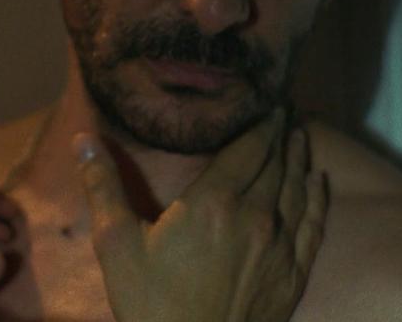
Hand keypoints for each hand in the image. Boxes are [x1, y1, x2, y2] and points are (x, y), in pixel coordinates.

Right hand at [74, 110, 327, 321]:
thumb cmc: (150, 303)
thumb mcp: (115, 243)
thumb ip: (103, 186)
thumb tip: (82, 138)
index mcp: (213, 202)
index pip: (248, 148)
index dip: (261, 122)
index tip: (269, 100)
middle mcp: (256, 216)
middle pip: (277, 163)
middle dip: (282, 133)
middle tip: (286, 109)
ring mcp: (280, 246)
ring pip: (298, 189)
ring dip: (301, 158)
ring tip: (302, 135)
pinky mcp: (293, 274)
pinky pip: (314, 225)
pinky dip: (317, 198)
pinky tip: (319, 182)